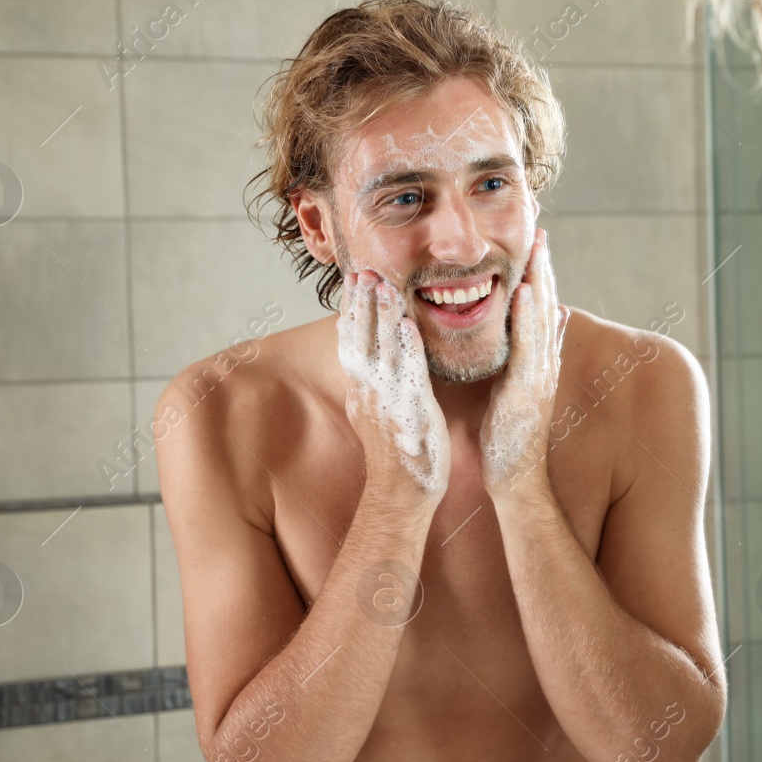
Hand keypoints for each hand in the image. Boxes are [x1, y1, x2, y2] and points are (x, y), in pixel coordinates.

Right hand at [337, 270, 450, 499]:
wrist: (402, 492)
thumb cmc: (397, 454)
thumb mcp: (375, 412)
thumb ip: (371, 383)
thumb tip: (362, 361)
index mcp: (361, 390)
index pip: (352, 342)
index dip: (352, 310)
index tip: (353, 281)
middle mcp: (368, 391)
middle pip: (360, 338)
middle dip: (360, 303)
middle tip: (362, 270)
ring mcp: (387, 399)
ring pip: (381, 349)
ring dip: (381, 316)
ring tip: (382, 284)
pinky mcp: (409, 409)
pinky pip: (406, 372)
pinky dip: (406, 347)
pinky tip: (409, 324)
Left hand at [481, 229, 566, 490]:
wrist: (514, 477)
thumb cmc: (509, 437)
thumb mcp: (519, 387)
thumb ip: (532, 353)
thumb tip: (551, 320)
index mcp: (539, 361)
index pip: (541, 308)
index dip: (542, 273)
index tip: (537, 239)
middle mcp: (544, 363)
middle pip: (546, 305)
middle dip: (544, 266)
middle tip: (540, 228)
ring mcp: (539, 375)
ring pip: (541, 319)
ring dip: (541, 280)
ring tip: (538, 247)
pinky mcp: (527, 389)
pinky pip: (529, 346)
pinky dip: (528, 317)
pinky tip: (524, 290)